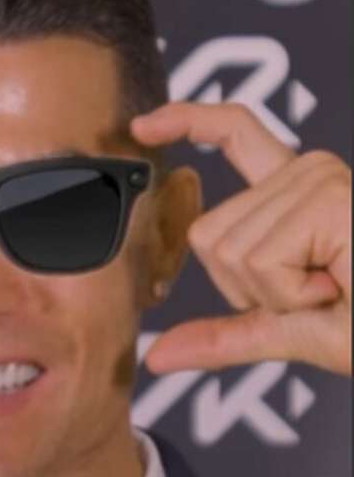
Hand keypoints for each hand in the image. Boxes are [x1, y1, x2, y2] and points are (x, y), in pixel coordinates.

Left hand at [131, 102, 351, 375]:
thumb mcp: (282, 331)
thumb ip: (220, 337)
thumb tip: (156, 355)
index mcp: (296, 193)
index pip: (235, 136)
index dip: (188, 121)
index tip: (143, 125)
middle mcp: (307, 174)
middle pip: (209, 236)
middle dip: (252, 290)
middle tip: (319, 292)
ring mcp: (318, 180)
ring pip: (230, 252)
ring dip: (278, 295)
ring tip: (334, 287)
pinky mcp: (327, 198)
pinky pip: (261, 260)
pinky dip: (292, 294)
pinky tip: (337, 283)